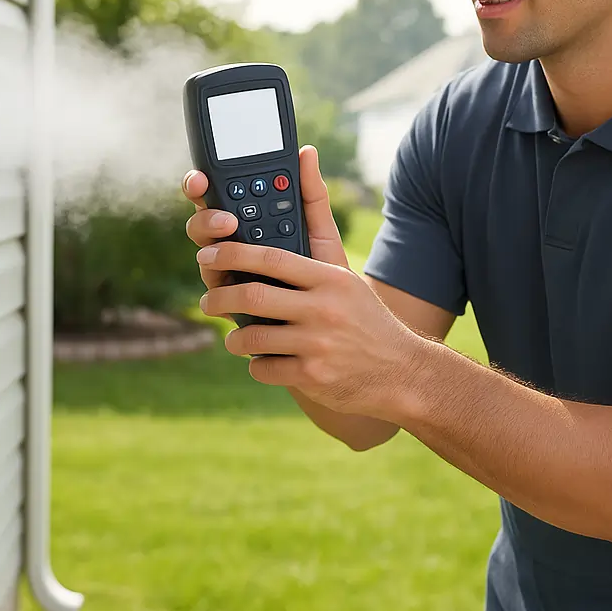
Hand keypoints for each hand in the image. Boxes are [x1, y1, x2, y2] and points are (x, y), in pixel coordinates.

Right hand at [182, 145, 349, 294]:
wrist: (334, 315)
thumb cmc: (324, 267)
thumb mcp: (321, 228)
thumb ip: (311, 193)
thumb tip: (307, 152)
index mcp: (249, 219)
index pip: (217, 194)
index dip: (202, 182)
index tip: (202, 177)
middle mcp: (231, 241)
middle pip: (202, 222)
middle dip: (205, 215)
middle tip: (227, 217)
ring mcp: (227, 269)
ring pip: (204, 252)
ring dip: (211, 242)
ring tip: (230, 237)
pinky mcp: (228, 297)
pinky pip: (215, 286)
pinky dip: (220, 279)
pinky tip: (234, 277)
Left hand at [196, 241, 424, 420]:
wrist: (403, 372)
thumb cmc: (364, 320)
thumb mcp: (344, 282)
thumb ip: (307, 260)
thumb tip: (266, 234)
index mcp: (329, 278)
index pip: (270, 258)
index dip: (232, 254)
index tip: (208, 254)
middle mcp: (323, 309)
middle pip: (252, 297)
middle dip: (219, 298)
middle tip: (208, 301)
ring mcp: (317, 344)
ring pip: (252, 338)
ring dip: (234, 338)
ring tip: (234, 338)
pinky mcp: (313, 376)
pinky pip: (263, 369)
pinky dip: (256, 365)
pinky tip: (262, 361)